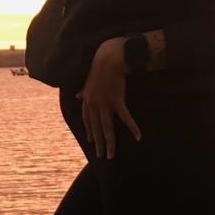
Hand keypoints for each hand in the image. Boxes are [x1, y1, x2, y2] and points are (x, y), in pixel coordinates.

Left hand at [76, 37, 141, 158]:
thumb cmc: (99, 67)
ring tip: (111, 154)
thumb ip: (83, 90)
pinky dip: (132, 127)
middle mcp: (94, 104)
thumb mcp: (88, 81)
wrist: (108, 59)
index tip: (92, 141)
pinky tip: (138, 136)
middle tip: (102, 155)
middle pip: (96, 128)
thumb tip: (76, 96)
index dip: (89, 131)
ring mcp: (105, 104)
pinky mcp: (117, 101)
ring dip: (109, 143)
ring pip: (107, 128)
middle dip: (99, 143)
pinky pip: (125, 117)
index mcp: (87, 100)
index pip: (87, 120)